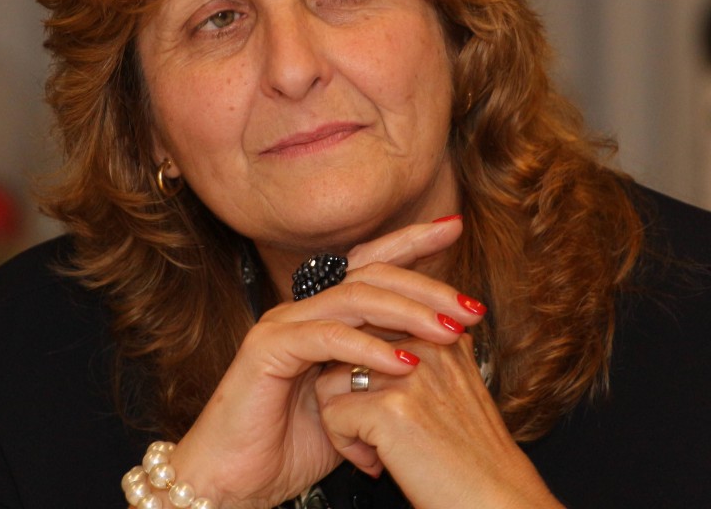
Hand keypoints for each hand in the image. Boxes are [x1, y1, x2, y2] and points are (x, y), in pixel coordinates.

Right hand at [168, 217, 487, 507]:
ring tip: (449, 331)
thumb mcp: (360, 402)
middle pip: (371, 273)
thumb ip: (389, 371)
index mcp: (324, 314)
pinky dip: (369, 347)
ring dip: (408, 312)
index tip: (455, 227)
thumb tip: (443, 354)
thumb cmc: (296, 444)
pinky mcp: (267, 351)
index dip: (411, 242)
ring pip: (352, 297)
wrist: (239, 483)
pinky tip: (404, 362)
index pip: (372, 264)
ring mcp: (282, 326)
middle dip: (426, 283)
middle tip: (471, 305)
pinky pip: (326, 338)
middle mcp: (302, 309)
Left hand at [313, 334, 562, 508]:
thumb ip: (427, 356)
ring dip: (341, 419)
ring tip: (374, 448)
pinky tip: (375, 463)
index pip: (369, 324)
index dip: (364, 368)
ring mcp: (409, 375)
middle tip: (374, 431)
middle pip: (345, 349)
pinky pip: (332, 414)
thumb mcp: (458, 388)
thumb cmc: (472, 457)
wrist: (495, 501)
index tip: (386, 406)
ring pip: (329, 380)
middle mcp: (426, 345)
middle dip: (346, 391)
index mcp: (442, 334)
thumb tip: (383, 337)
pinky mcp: (390, 409)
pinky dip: (344, 444)